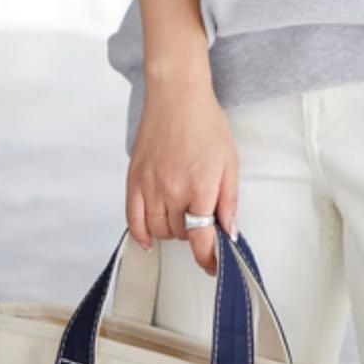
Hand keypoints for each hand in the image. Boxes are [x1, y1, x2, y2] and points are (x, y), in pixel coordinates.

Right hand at [125, 68, 238, 276]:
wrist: (177, 96)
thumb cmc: (207, 124)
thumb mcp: (230, 161)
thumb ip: (229, 201)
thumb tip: (229, 233)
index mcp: (201, 187)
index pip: (201, 239)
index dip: (208, 259)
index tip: (212, 267)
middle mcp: (172, 190)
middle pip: (180, 234)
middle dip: (194, 233)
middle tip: (202, 219)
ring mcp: (150, 187)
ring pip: (158, 230)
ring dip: (172, 231)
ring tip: (183, 215)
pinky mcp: (134, 181)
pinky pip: (133, 220)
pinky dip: (142, 234)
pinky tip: (151, 237)